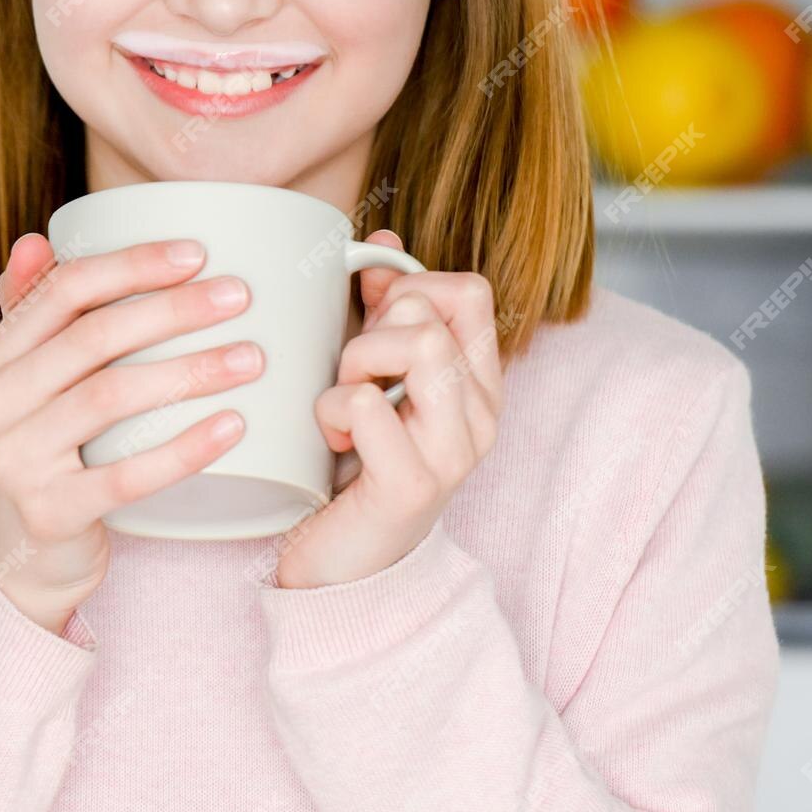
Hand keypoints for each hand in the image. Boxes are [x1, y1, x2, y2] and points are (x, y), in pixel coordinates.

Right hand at [0, 233, 262, 633]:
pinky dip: (184, 449)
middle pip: (93, 338)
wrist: (17, 558)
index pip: (63, 291)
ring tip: (252, 358)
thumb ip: (35, 313)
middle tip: (239, 296)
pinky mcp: (49, 512)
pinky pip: (126, 476)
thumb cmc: (44, 450)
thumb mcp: (29, 382)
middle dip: (173, 310)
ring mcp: (16, 460)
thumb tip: (37, 239)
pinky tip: (234, 427)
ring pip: (110, 398)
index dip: (131, 266)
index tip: (198, 253)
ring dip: (188, 371)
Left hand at [272, 230, 503, 589]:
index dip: (410, 287)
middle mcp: (482, 416)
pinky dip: (331, 409)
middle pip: (432, 313)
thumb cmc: (355, 462)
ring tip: (340, 405)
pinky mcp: (414, 484)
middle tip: (349, 376)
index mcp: (479, 383)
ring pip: (415, 344)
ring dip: (354, 363)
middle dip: (370, 330)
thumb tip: (379, 242)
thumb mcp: (376, 375)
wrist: (343, 569)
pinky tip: (329, 440)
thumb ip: (383, 310)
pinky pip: (367, 401)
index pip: (470, 290)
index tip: (372, 322)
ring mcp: (454, 452)